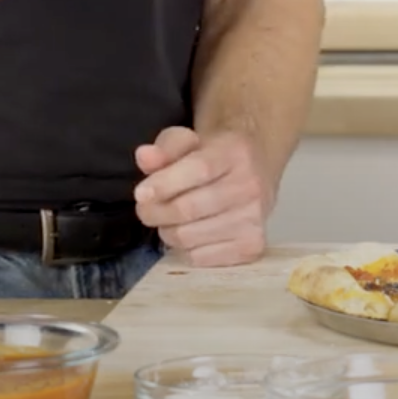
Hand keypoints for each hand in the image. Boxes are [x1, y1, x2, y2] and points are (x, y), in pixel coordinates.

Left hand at [131, 125, 272, 267]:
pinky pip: (199, 258)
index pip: (199, 169)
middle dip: (155, 212)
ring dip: (168, 231)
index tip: (141, 194)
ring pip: (188, 237)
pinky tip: (192, 233)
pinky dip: (185, 249)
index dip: (166, 184)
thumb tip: (145, 157)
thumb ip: (166, 147)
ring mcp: (254, 219)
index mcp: (235, 153)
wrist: (256, 170)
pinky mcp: (252, 246)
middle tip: (146, 209)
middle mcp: (251, 186)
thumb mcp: (189, 141)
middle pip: (188, 209)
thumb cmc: (214, 156)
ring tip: (172, 220)